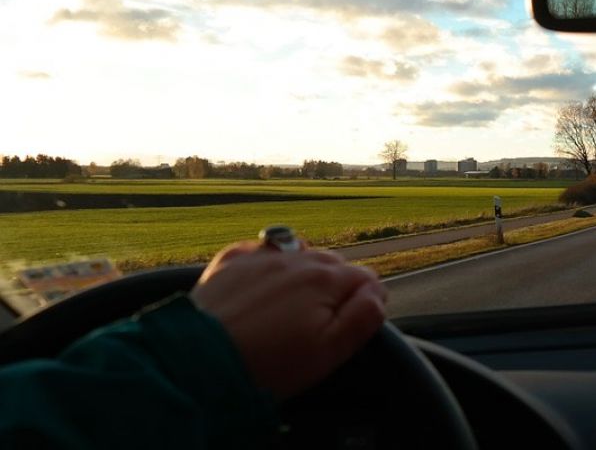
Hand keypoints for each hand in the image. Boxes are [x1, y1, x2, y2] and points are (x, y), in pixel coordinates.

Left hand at [191, 241, 386, 398]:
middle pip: (335, 264)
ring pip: (301, 254)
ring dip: (304, 274)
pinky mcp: (231, 262)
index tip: (349, 327)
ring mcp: (262, 256)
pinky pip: (261, 250)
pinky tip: (263, 287)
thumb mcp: (328, 352)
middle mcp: (297, 258)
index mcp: (326, 279)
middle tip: (318, 325)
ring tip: (291, 307)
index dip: (365, 303)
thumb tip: (377, 292)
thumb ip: (363, 317)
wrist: (198, 362)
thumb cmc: (268, 364)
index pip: (367, 278)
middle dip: (335, 288)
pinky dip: (268, 263)